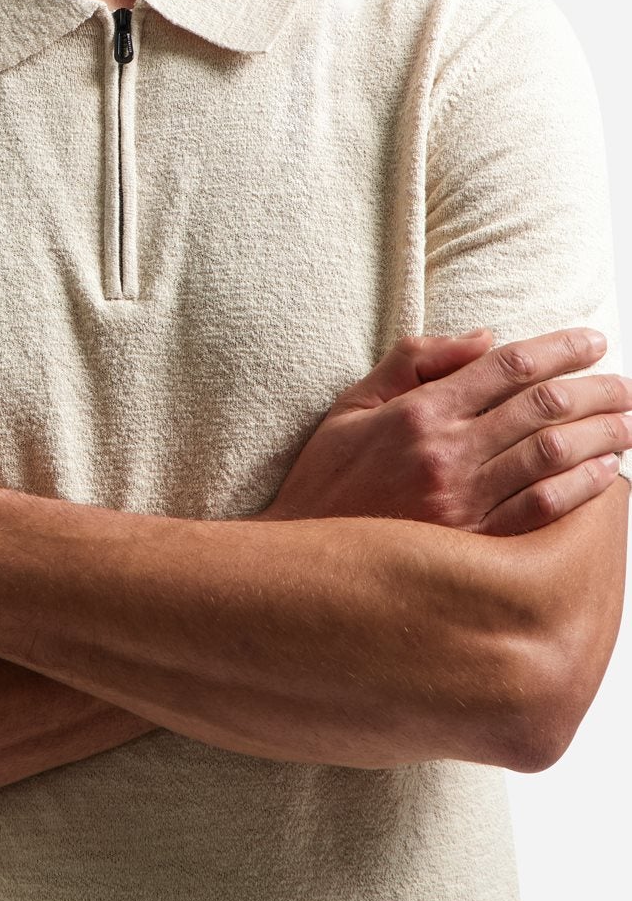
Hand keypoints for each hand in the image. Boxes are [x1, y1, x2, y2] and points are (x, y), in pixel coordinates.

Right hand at [260, 327, 630, 533]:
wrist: (301, 562)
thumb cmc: (327, 481)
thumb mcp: (352, 405)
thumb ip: (414, 362)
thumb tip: (483, 338)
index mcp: (418, 412)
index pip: (505, 366)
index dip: (557, 348)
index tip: (591, 342)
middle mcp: (446, 453)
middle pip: (541, 408)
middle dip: (594, 390)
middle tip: (625, 383)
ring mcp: (463, 504)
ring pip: (551, 456)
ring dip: (600, 435)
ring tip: (628, 423)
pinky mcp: (474, 548)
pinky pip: (543, 512)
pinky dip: (581, 489)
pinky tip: (606, 475)